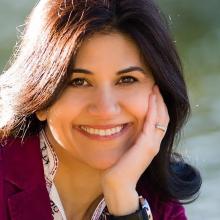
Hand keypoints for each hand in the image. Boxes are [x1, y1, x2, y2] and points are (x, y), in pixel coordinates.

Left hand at [101, 85, 169, 214]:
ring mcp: (152, 144)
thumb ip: (130, 138)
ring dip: (158, 102)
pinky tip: (150, 98)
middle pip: (163, 117)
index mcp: (149, 143)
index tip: (153, 93)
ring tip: (155, 88)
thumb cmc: (118, 167)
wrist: (118, 184)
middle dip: (160, 101)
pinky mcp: (147, 146)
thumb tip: (123, 125)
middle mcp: (154, 143)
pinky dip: (152, 109)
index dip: (157, 106)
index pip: (159, 121)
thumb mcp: (126, 148)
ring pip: (161, 118)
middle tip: (156, 87)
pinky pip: (152, 123)